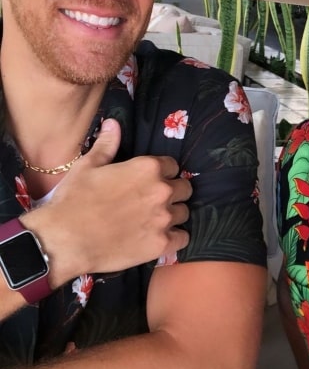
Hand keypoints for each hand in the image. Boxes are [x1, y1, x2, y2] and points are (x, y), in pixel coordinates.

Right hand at [21, 119, 190, 286]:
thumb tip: (114, 124)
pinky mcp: (161, 244)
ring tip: (154, 220)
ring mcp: (164, 219)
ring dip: (173, 214)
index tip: (150, 181)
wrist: (65, 239)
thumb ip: (107, 144)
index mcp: (148, 168)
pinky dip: (174, 237)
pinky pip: (183, 238)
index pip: (172, 165)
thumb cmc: (74, 199)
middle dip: (172, 192)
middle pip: (183, 188)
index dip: (162, 173)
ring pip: (184, 212)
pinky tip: (159, 237)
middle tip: (153, 201)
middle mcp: (162, 190)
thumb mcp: (88, 165)